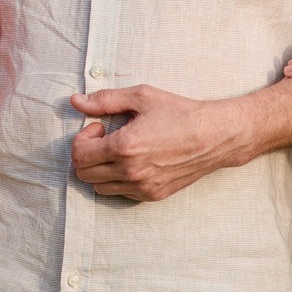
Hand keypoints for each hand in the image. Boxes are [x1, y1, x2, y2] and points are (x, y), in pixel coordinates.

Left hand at [69, 86, 248, 201]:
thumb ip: (105, 100)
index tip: (98, 127)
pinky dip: (117, 180)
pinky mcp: (153, 195)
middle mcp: (131, 172)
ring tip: (118, 151)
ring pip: (99, 187)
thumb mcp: (141, 97)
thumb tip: (76, 101)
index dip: (82, 139)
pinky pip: (120, 193)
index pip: (79, 155)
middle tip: (104, 138)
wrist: (215, 136)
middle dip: (86, 155)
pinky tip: (133, 162)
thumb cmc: (180, 112)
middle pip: (83, 174)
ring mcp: (142, 187)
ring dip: (99, 169)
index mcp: (125, 147)